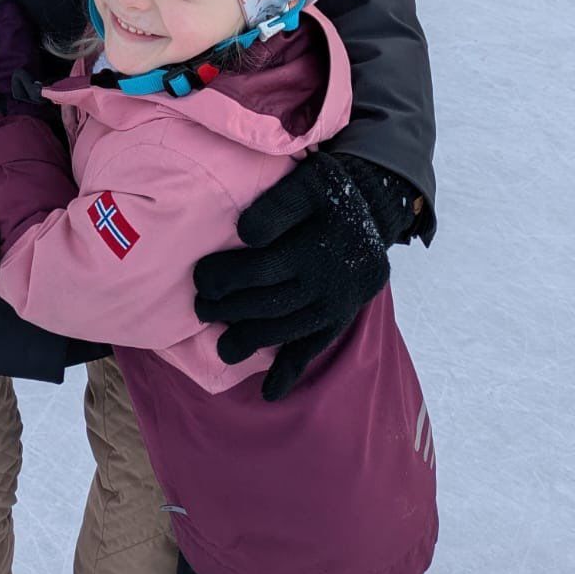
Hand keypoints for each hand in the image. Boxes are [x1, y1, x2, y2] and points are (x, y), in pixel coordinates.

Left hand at [192, 148, 390, 401]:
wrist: (374, 206)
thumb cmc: (328, 192)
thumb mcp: (308, 182)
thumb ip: (277, 205)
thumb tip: (245, 234)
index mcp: (315, 242)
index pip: (262, 264)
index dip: (227, 274)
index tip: (201, 277)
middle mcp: (327, 276)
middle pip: (269, 300)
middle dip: (229, 308)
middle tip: (200, 308)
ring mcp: (336, 301)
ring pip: (287, 328)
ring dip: (251, 340)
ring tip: (223, 347)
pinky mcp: (341, 316)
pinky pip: (315, 347)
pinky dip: (291, 370)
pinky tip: (269, 391)